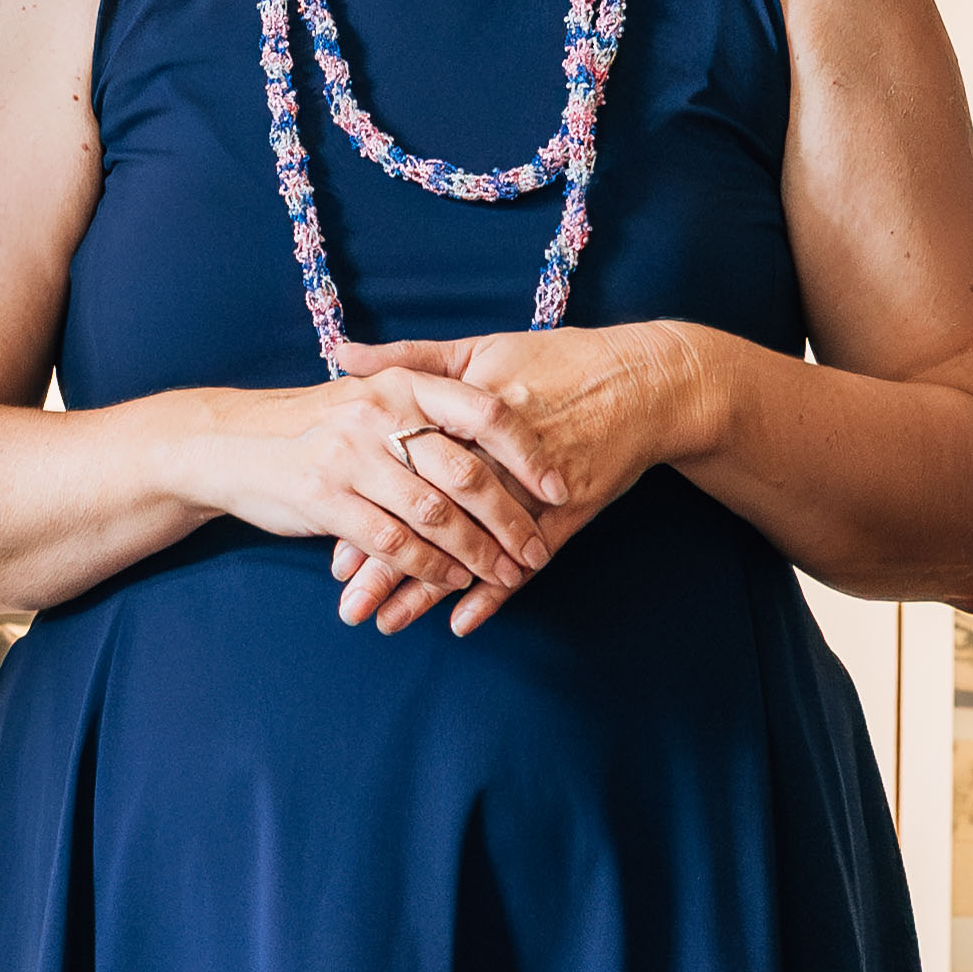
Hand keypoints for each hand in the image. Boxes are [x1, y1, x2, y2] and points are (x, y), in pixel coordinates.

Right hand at [186, 372, 556, 631]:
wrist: (229, 443)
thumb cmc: (314, 423)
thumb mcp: (369, 394)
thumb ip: (426, 402)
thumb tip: (501, 420)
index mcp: (402, 383)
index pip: (484, 411)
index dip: (529, 452)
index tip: (560, 487)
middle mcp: (380, 414)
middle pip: (466, 470)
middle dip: (510, 517)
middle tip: (537, 548)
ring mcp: (352, 457)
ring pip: (435, 513)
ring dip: (477, 551)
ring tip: (506, 573)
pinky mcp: (327, 499)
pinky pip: (394, 541)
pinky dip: (429, 567)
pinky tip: (453, 582)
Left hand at [325, 323, 715, 635]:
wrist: (644, 380)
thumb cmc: (558, 361)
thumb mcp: (482, 348)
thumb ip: (410, 358)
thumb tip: (341, 354)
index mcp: (468, 410)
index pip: (406, 466)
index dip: (368, 503)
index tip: (328, 538)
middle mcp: (498, 452)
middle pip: (431, 514)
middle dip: (386, 561)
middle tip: (346, 598)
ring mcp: (535, 487)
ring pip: (473, 545)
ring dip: (429, 589)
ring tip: (387, 622)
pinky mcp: (569, 511)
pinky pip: (528, 559)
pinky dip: (497, 593)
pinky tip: (461, 623)